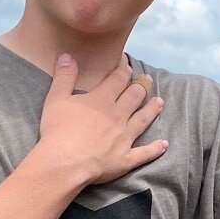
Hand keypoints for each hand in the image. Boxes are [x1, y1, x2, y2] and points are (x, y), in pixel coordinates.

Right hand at [36, 55, 166, 185]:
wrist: (64, 163)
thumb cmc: (57, 131)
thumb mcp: (55, 99)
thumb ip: (64, 76)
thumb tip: (67, 55)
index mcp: (102, 100)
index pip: (117, 80)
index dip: (124, 71)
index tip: (128, 67)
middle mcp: (117, 116)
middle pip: (134, 97)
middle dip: (141, 86)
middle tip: (147, 80)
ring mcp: (124, 137)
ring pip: (143, 119)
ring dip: (152, 109)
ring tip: (160, 102)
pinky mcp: (125, 159)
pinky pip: (145, 153)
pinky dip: (155, 149)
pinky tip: (164, 144)